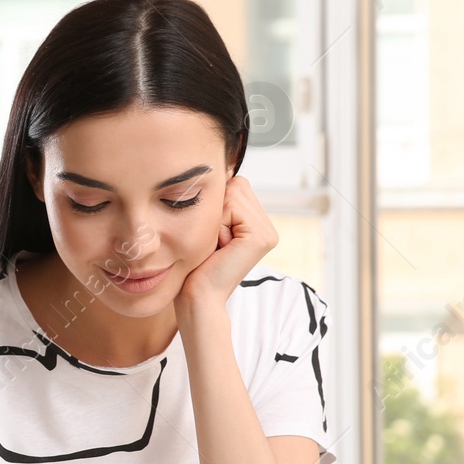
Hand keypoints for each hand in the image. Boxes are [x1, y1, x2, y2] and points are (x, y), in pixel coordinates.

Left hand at [176, 174, 278, 309]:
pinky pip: (231, 205)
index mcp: (257, 223)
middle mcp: (268, 227)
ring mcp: (268, 232)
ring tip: (217, 245)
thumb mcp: (208, 225)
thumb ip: (220, 200)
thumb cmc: (196, 265)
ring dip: (215, 217)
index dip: (215, 204)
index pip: (236, 185)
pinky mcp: (261, 236)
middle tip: (214, 242)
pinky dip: (218, 224)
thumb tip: (224, 165)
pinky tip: (220, 248)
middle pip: (236, 184)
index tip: (213, 236)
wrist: (198, 297)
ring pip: (233, 192)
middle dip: (216, 209)